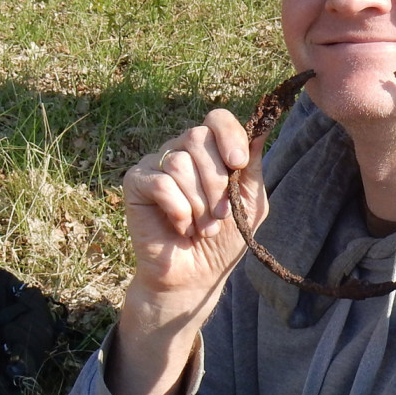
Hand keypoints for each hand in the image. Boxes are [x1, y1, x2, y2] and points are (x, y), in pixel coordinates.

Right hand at [122, 109, 265, 307]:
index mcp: (210, 150)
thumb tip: (260, 128)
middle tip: (220, 214)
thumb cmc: (224, 238)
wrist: (196, 275)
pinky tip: (181, 228)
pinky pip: (160, 184)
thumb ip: (253, 166)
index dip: (229, 136)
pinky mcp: (135, 183)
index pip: (217, 119)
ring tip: (202, 228)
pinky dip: (178, 211)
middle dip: (216, 181)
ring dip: (198, 204)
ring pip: (179, 163)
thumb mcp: (249, 201)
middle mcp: (180, 150)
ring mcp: (156, 164)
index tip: (239, 163)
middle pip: (197, 137)